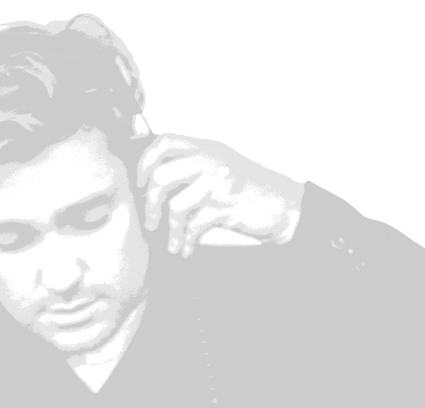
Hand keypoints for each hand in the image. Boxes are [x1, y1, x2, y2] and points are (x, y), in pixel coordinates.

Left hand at [136, 134, 303, 257]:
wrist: (283, 205)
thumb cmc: (250, 189)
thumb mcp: (221, 166)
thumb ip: (193, 166)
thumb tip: (153, 180)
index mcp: (207, 148)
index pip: (165, 142)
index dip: (145, 161)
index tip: (141, 182)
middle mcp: (211, 161)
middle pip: (161, 175)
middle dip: (150, 202)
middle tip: (150, 219)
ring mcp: (218, 183)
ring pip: (176, 206)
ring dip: (169, 229)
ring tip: (171, 241)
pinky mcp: (226, 207)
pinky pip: (194, 226)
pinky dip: (187, 241)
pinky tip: (187, 248)